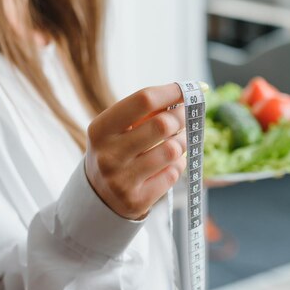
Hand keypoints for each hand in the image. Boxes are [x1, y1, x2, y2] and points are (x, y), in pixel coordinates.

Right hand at [85, 84, 186, 219]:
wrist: (99, 196)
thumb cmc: (117, 152)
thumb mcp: (118, 129)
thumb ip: (146, 112)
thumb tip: (185, 96)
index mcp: (100, 130)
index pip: (143, 100)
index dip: (171, 92)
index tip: (189, 89)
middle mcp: (108, 155)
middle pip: (162, 125)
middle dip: (182, 117)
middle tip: (188, 116)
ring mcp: (121, 180)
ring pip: (172, 151)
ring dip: (183, 142)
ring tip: (179, 140)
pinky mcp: (137, 200)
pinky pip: (172, 174)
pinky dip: (178, 164)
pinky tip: (170, 163)